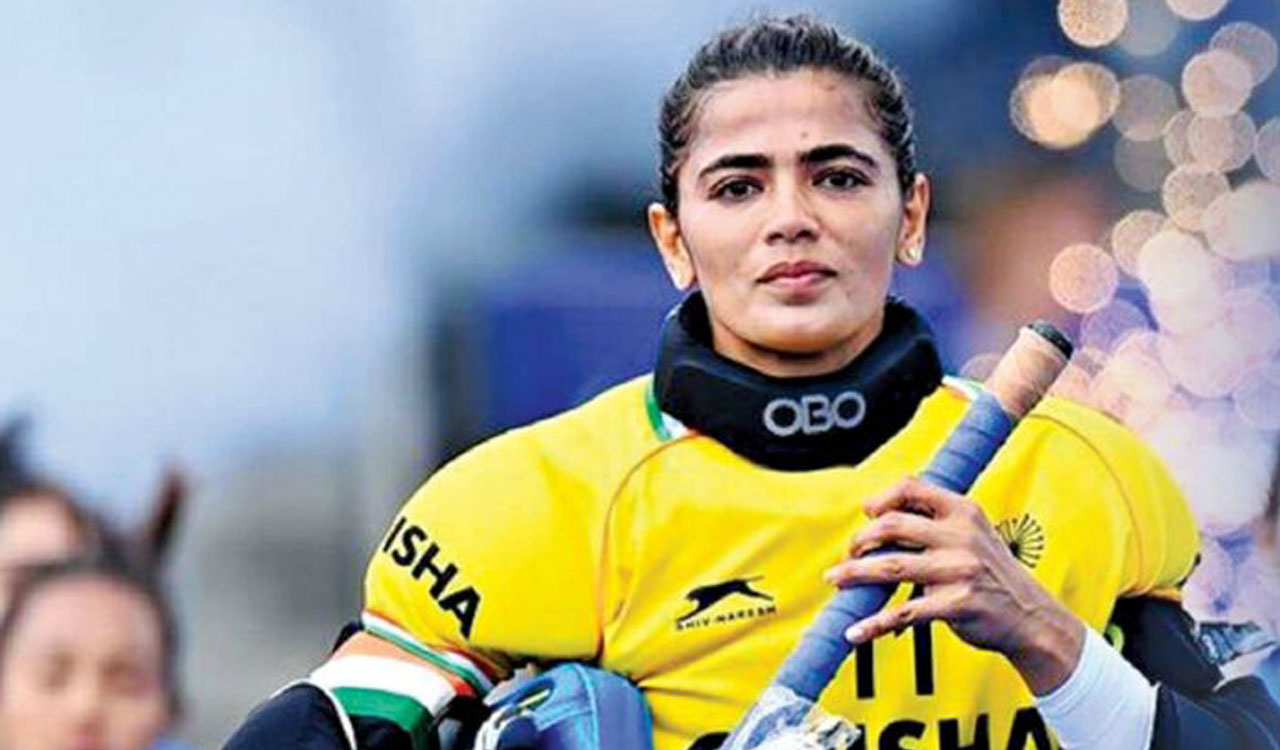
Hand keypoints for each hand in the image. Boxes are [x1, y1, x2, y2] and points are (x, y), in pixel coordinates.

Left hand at [823, 477, 1084, 694]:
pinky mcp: (956, 605)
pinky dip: (874, 624)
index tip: (866, 514)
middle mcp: (961, 537)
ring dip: (855, 573)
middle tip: (848, 554)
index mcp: (963, 512)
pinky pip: (903, 613)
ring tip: (835, 578)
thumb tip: (878, 513)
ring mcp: (958, 571)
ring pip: (890, 567)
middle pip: (892, 526)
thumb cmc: (992, 574)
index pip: (912, 488)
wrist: (1031, 617)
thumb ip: (935, 521)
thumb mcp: (974, 534)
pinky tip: (855, 631)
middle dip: (861, 539)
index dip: (881, 498)